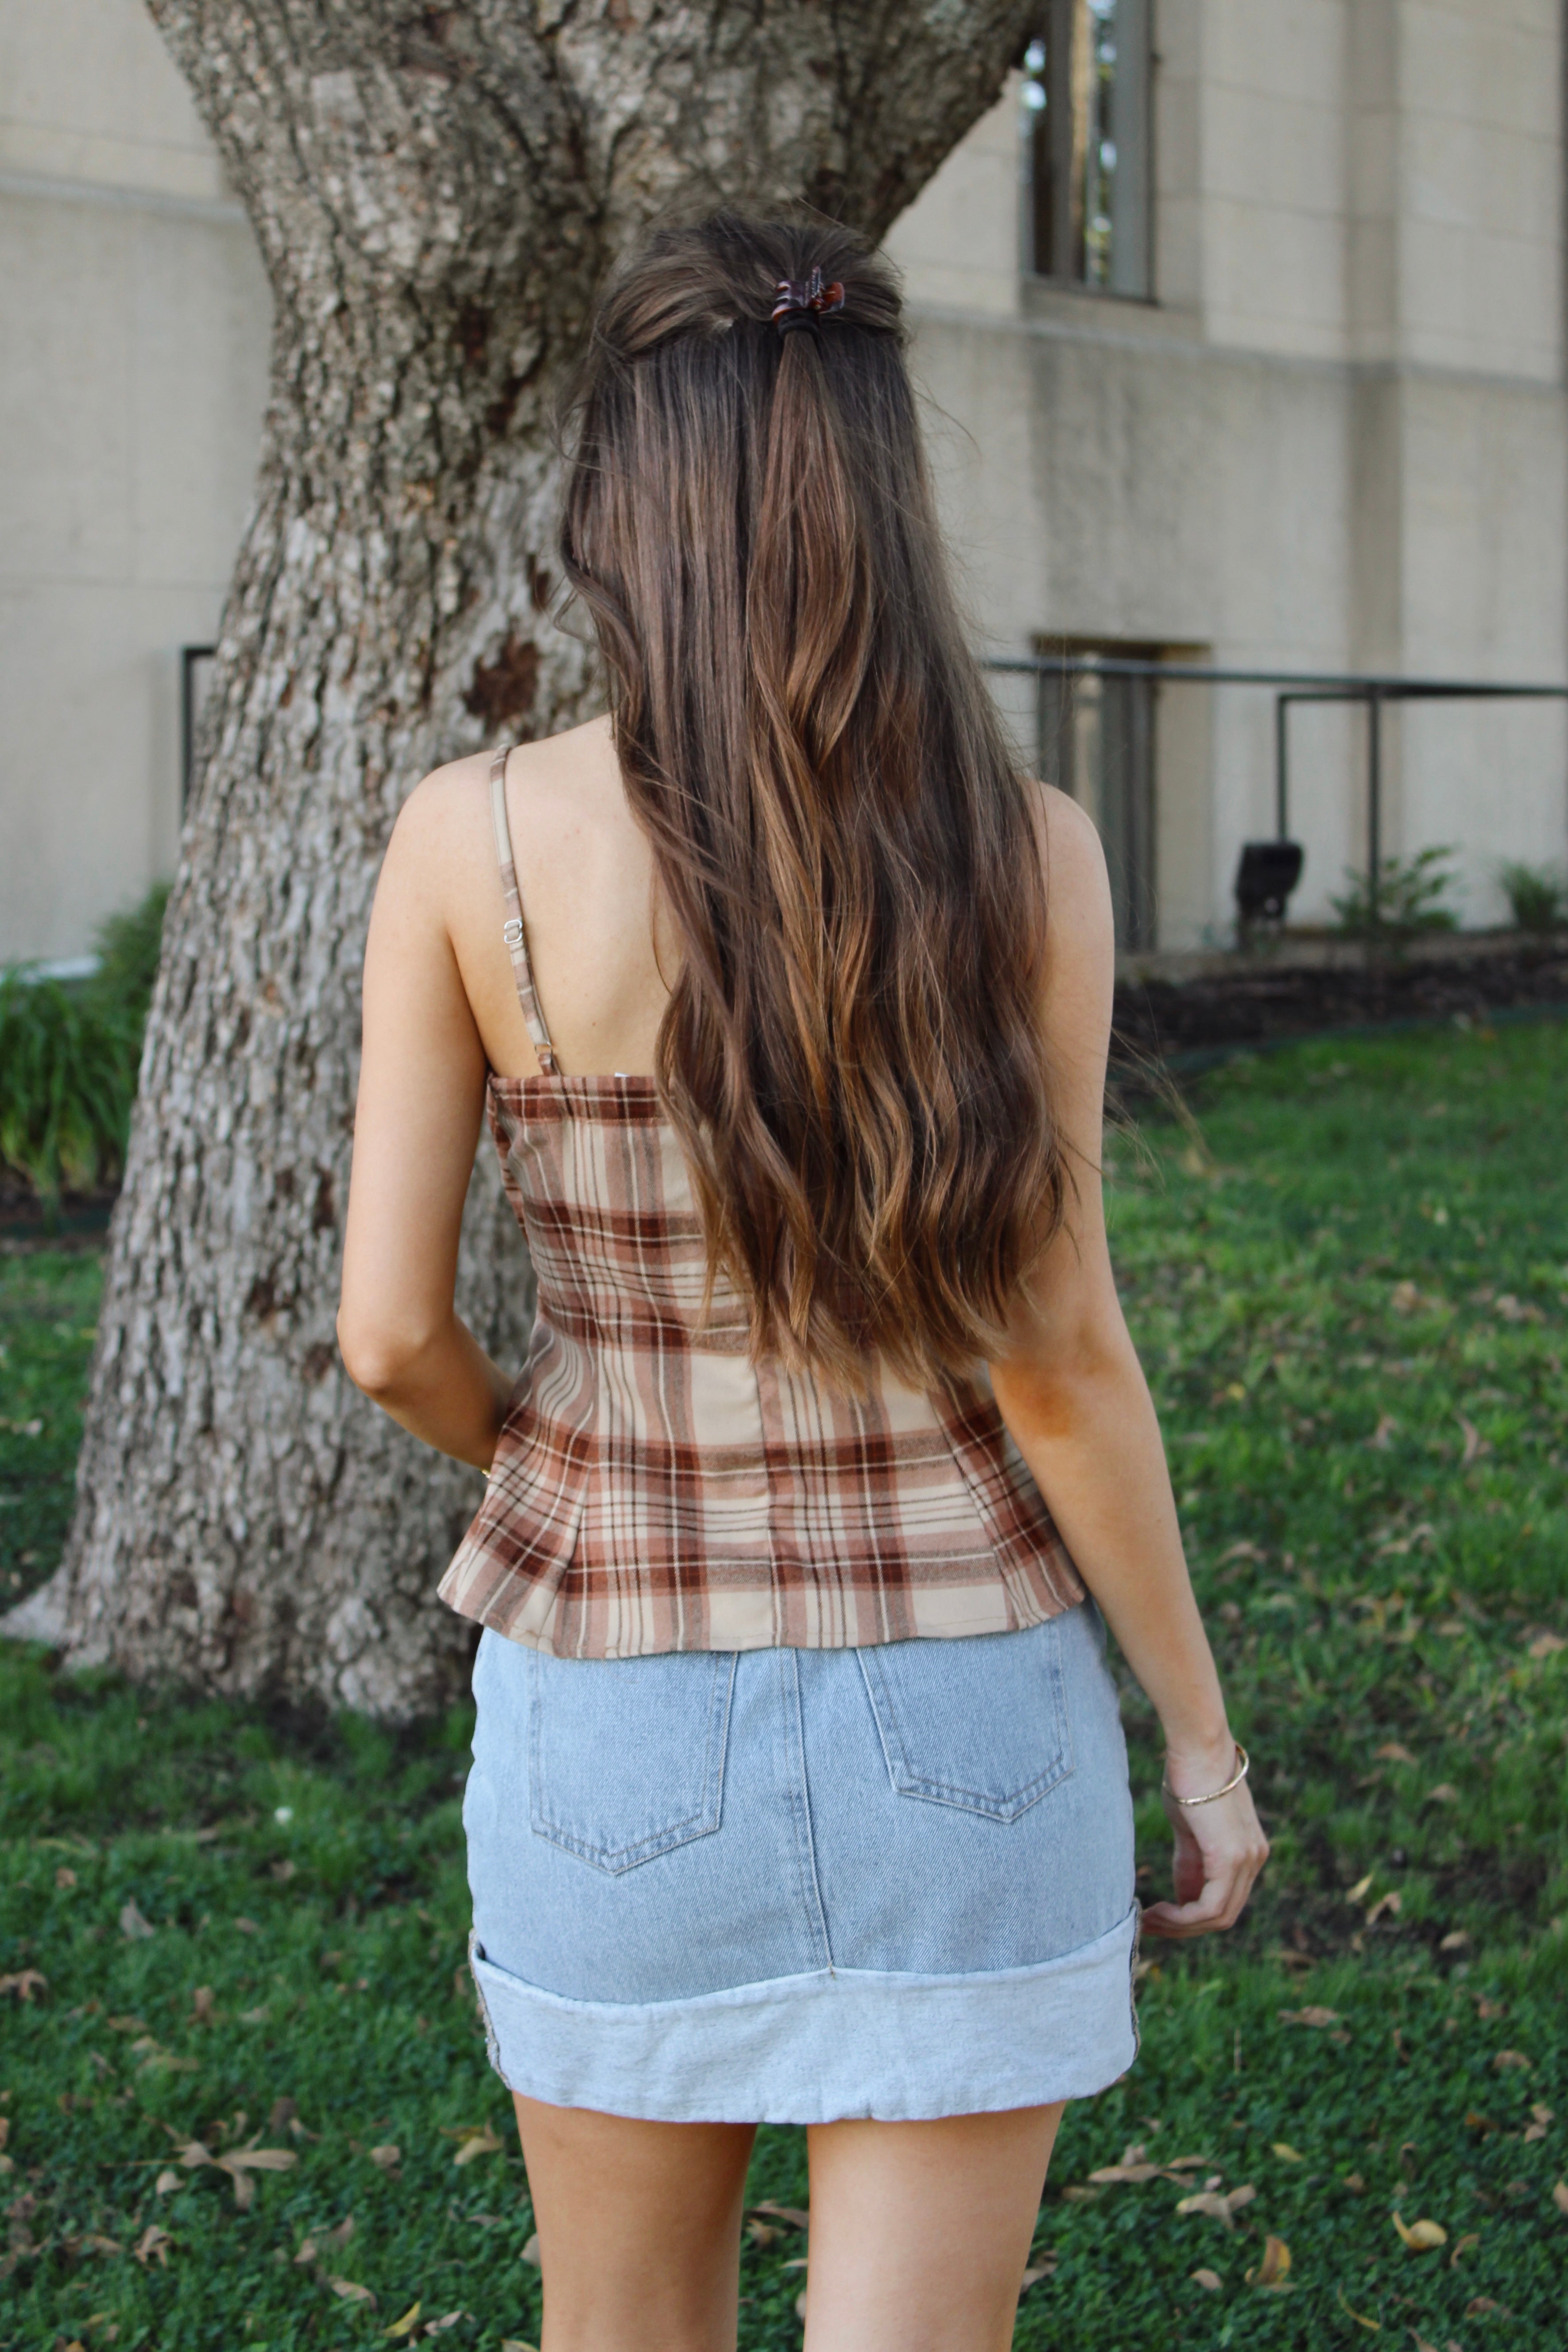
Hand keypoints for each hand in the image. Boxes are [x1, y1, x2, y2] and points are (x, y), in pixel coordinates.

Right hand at [1140, 1745, 1269, 1938]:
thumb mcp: (1191, 1827)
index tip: (1159, 1915)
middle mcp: (1255, 1859)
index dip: (1192, 1916)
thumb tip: (1183, 1897)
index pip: (1226, 1900)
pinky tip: (1158, 1911)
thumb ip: (1192, 1862)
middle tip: (1150, 1925)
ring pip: (1217, 1917)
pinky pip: (1209, 1907)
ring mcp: (1246, 1860)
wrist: (1197, 1746)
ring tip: (1149, 1921)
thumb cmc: (1189, 1776)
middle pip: (1224, 1915)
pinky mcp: (1230, 1859)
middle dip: (1185, 1927)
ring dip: (1180, 1925)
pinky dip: (1182, 1917)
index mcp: (1250, 1850)